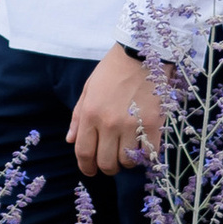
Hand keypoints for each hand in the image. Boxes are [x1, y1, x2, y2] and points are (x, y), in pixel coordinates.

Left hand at [69, 44, 165, 180]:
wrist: (140, 52)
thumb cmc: (112, 70)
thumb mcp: (88, 89)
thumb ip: (78, 116)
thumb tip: (70, 140)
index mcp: (90, 114)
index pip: (83, 152)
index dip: (86, 167)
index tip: (90, 171)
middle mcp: (108, 123)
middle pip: (105, 163)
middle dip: (107, 167)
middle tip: (112, 162)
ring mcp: (131, 125)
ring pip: (127, 162)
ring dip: (127, 161)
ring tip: (128, 150)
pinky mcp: (152, 124)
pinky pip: (148, 153)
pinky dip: (146, 155)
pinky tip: (144, 146)